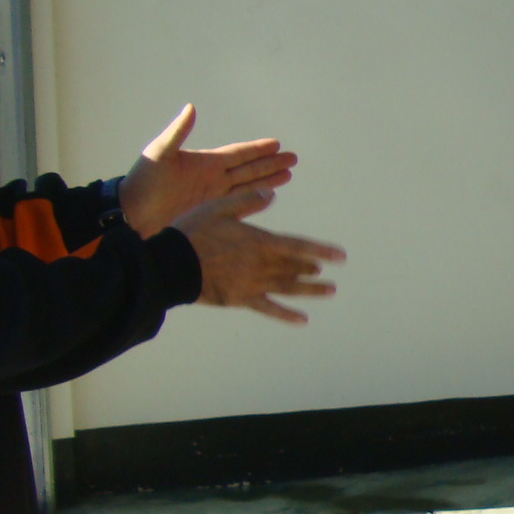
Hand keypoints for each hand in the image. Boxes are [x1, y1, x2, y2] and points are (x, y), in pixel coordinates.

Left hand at [118, 105, 293, 236]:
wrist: (132, 213)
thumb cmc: (142, 182)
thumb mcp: (160, 152)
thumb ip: (178, 132)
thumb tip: (191, 107)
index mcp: (204, 163)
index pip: (238, 154)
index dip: (257, 149)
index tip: (276, 143)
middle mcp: (212, 178)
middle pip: (249, 169)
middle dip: (271, 163)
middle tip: (293, 158)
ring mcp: (212, 196)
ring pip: (248, 186)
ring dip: (268, 180)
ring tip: (288, 175)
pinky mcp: (210, 212)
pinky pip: (239, 205)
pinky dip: (255, 200)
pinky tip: (268, 198)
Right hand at [176, 190, 343, 323]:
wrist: (172, 264)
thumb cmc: (192, 232)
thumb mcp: (218, 208)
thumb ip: (246, 201)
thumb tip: (271, 192)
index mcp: (259, 241)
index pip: (298, 246)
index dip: (321, 250)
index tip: (341, 257)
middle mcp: (261, 265)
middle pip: (293, 267)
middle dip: (310, 268)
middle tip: (322, 270)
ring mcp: (253, 284)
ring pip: (288, 288)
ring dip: (310, 290)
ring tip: (329, 290)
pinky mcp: (241, 299)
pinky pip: (269, 308)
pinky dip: (287, 315)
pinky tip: (302, 320)